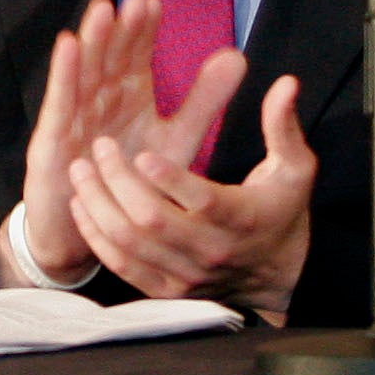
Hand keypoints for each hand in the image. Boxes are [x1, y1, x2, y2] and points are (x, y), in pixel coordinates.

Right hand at [15, 0, 245, 284]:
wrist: (94, 231)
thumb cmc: (134, 183)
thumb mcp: (177, 139)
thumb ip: (204, 100)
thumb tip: (237, 57)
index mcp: (131, 97)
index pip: (136, 55)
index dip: (144, 31)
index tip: (155, 3)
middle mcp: (101, 100)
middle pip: (110, 57)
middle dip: (121, 30)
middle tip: (134, 0)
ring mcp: (75, 116)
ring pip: (86, 71)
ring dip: (93, 41)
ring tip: (103, 11)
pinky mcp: (54, 139)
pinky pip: (60, 101)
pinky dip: (63, 73)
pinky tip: (68, 45)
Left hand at [67, 76, 315, 322]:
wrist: (277, 275)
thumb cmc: (281, 211)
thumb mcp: (294, 169)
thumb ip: (283, 128)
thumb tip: (286, 84)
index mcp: (241, 218)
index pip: (202, 201)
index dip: (169, 179)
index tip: (142, 154)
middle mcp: (211, 250)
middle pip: (152, 220)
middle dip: (118, 181)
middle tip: (100, 147)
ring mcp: (187, 274)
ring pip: (130, 243)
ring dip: (98, 205)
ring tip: (80, 170)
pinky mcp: (167, 290)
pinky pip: (122, 266)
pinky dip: (97, 236)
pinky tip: (82, 206)